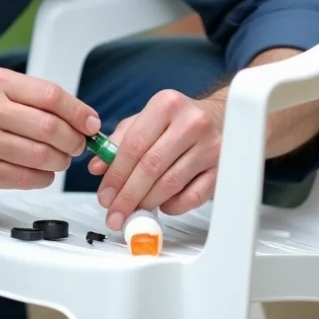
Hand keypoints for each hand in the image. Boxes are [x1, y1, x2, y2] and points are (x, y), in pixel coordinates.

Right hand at [0, 66, 101, 195]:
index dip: (78, 112)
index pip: (51, 95)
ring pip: (41, 155)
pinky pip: (26, 177)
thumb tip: (82, 118)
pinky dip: (42, 177)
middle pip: (50, 127)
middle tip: (77, 145)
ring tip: (59, 159)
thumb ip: (35, 100)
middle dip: (73, 140)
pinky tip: (40, 172)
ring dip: (60, 161)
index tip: (91, 124)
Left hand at [87, 88, 224, 230]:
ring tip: (134, 212)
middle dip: (128, 195)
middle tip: (115, 213)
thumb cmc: (178, 120)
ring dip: (148, 203)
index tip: (105, 196)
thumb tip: (97, 167)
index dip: (115, 175)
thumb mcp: (146, 120)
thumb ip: (119, 142)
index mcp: (166, 105)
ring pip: (171, 183)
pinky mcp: (222, 168)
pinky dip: (174, 206)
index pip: (134, 145)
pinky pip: (193, 196)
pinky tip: (163, 205)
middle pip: (151, 166)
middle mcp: (191, 122)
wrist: (221, 117)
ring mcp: (210, 146)